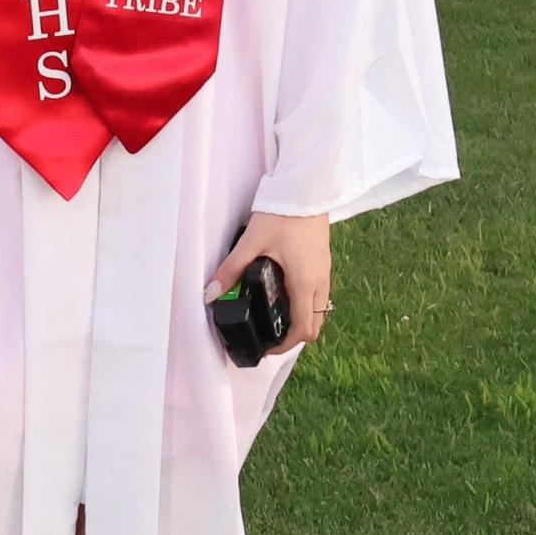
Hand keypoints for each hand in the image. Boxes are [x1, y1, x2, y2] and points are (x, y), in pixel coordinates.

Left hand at [204, 210, 331, 354]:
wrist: (307, 188)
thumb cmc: (281, 213)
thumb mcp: (252, 242)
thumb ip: (231, 269)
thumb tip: (210, 294)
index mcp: (305, 283)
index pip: (302, 330)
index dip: (284, 346)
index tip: (264, 346)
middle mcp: (320, 282)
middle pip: (314, 325)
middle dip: (292, 336)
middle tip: (266, 333)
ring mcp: (325, 273)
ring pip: (318, 310)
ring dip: (299, 319)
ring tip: (271, 314)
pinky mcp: (323, 262)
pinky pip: (318, 294)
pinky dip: (303, 303)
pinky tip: (282, 292)